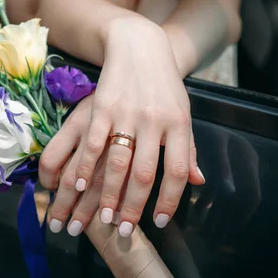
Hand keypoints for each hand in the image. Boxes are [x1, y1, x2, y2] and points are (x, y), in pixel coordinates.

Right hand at [39, 18, 204, 236]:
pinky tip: (78, 185)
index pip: (178, 171)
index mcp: (179, 125)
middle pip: (145, 173)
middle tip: (122, 229)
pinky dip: (84, 167)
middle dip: (133, 206)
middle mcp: (155, 122)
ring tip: (102, 217)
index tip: (159, 222)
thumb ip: (188, 148)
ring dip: (108, 194)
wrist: (139, 47)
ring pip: (118, 163)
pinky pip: (93, 144)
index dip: (170, 200)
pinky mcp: (103, 107)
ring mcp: (127, 114)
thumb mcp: (182, 113)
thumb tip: (198, 182)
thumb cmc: (163, 85)